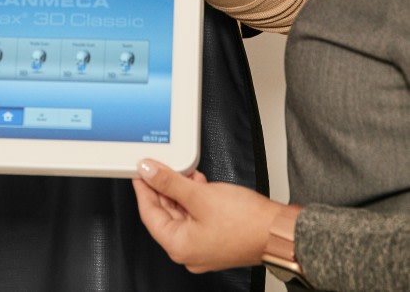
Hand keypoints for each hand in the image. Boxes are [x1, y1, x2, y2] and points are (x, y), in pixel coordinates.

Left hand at [133, 160, 287, 272]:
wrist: (277, 230)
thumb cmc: (246, 222)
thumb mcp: (200, 195)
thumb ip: (170, 182)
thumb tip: (147, 172)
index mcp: (179, 246)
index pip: (149, 213)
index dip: (143, 188)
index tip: (139, 170)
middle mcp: (188, 251)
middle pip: (164, 212)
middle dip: (163, 186)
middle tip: (160, 165)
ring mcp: (202, 245)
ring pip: (181, 212)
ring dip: (180, 189)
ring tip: (184, 169)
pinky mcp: (214, 236)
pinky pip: (195, 215)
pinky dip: (194, 197)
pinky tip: (198, 181)